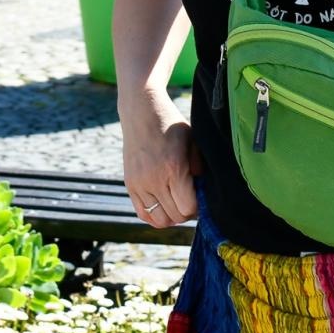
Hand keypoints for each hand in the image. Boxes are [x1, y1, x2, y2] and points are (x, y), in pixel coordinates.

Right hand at [119, 88, 201, 229]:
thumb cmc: (171, 125)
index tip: (200, 197)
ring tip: (177, 203)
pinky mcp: (130, 185)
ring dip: (171, 216)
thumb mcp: (193, 141)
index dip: (198, 207)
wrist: (141, 112)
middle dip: (187, 212)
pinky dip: (155, 215)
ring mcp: (139, 184)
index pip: (188, 208)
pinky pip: (142, 214)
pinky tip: (164, 204)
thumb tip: (202, 193)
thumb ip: (199, 167)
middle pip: (175, 216)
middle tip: (191, 199)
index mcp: (173, 168)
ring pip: (159, 220)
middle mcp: (154, 179)